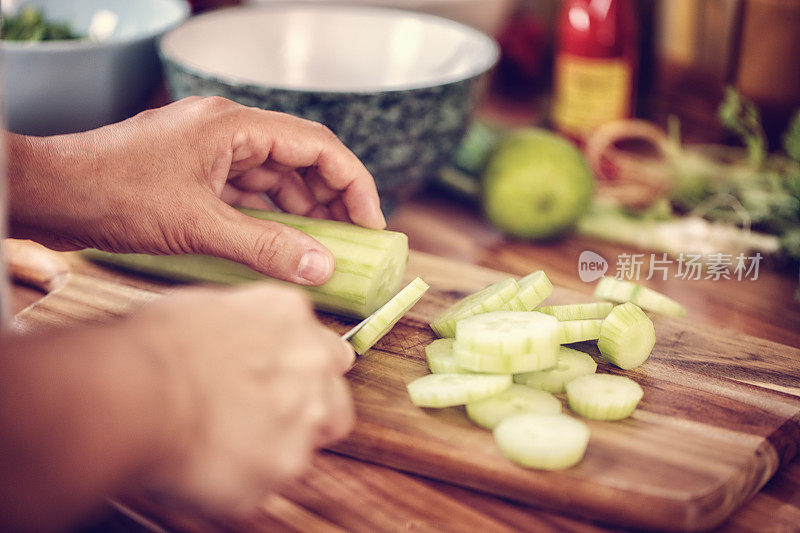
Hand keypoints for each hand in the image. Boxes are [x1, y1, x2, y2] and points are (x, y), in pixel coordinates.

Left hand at [7, 97, 384, 284]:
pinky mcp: (194, 176)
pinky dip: (268, 219)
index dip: (353, 182)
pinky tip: (281, 245)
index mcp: (236, 126)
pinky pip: (247, 195)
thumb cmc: (114, 195)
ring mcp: (210, 155)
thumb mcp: (199, 225)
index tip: (372, 221)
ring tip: (323, 249)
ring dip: (300, 212)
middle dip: (330, 200)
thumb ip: (266, 246)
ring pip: (274, 180)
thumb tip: (322, 266)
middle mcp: (228, 133)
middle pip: (300, 161)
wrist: (48, 195)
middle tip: (353, 241)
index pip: (317, 145)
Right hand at [133, 283, 354, 515]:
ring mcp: (302, 421)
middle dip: (307, 417)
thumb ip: (249, 322)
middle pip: (334, 405)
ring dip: (270, 449)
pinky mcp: (280, 468)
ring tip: (220, 445)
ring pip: (300, 448)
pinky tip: (207, 465)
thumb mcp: (208, 305)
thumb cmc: (155, 346)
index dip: (305, 372)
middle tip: (262, 423)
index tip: (285, 382)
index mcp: (291, 318)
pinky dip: (240, 481)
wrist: (136, 393)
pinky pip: (264, 483)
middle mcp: (312, 366)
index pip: (328, 350)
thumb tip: (247, 336)